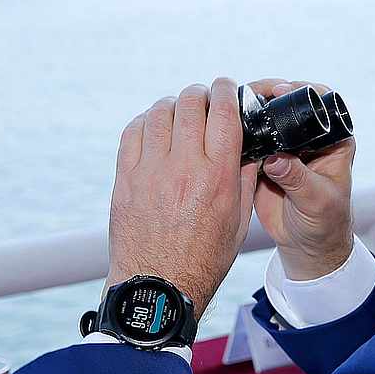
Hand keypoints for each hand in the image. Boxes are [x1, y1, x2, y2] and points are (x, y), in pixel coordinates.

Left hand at [106, 78, 260, 315]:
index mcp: (217, 176)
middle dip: (200, 94)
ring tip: (179, 111)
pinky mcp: (125, 179)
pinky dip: (146, 122)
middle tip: (204, 98)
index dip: (225, 90)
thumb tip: (249, 145)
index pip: (223, 113)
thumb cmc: (204, 258)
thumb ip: (243, 176)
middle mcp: (183, 168)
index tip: (226, 86)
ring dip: (173, 105)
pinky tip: (154, 128)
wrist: (158, 287)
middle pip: (190, 104)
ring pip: (160, 113)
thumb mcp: (238, 218)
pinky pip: (133, 132)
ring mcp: (149, 171)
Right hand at [248, 78, 355, 280]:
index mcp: (332, 140)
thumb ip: (298, 179)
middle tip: (248, 94)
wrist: (306, 244)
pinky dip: (236, 133)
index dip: (300, 90)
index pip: (319, 102)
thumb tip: (274, 159)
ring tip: (229, 107)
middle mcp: (308, 137)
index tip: (281, 90)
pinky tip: (220, 129)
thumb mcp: (316, 201)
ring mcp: (284, 145)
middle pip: (287, 103)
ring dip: (247, 110)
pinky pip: (249, 139)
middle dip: (267, 94)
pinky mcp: (263, 158)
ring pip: (265, 117)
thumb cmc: (324, 222)